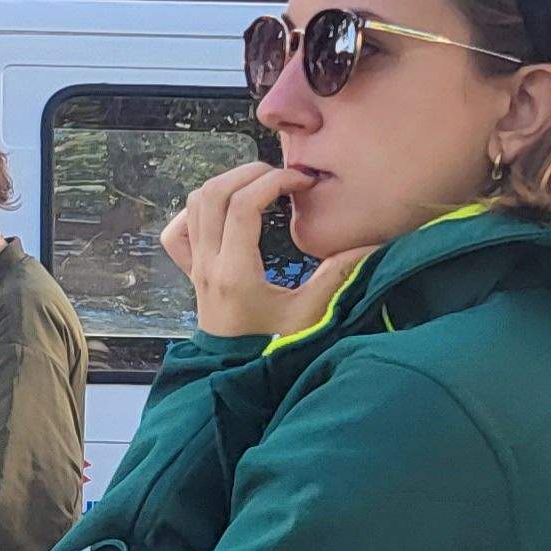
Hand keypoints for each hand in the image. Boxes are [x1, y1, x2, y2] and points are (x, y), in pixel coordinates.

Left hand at [163, 163, 371, 341]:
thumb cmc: (272, 351)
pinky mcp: (191, 273)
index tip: (302, 182)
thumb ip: (337, 277)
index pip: (243, 205)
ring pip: (194, 204)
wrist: (236, 376)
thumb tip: (372, 246)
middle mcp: (208, 263)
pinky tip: (222, 213)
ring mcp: (195, 266)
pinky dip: (196, 212)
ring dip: (227, 184)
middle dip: (250, 173)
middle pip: (213, 193)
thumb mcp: (311, 316)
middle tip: (282, 178)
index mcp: (235, 271)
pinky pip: (178, 231)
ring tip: (260, 185)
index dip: (274, 182)